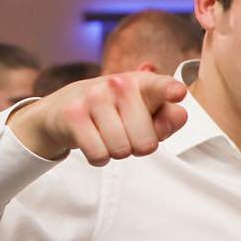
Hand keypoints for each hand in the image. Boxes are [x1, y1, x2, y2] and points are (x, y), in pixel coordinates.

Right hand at [9, 70, 188, 165]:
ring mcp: (94, 97)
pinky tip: (93, 140)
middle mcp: (118, 84)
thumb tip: (178, 115)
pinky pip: (99, 155)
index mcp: (142, 82)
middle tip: (126, 133)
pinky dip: (99, 157)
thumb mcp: (144, 112)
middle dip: (138, 147)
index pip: (160, 87)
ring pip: (121, 151)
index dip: (169, 90)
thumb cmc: (114, 112)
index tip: (178, 92)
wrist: (62, 110)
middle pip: (146, 142)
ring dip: (117, 152)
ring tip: (108, 135)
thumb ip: (167, 117)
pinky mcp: (73, 115)